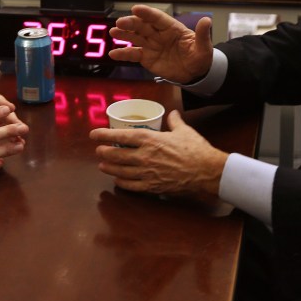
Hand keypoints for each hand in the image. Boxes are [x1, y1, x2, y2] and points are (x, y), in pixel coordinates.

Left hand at [90, 110, 227, 197]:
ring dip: (109, 168)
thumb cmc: (195, 149)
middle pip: (116, 154)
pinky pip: (131, 186)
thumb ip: (174, 121)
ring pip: (120, 171)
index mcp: (149, 139)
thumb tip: (172, 113)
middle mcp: (144, 156)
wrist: (206, 171)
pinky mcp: (152, 186)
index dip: (104, 135)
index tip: (94, 134)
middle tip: (98, 151)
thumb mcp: (183, 130)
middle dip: (103, 152)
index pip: (120, 136)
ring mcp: (146, 173)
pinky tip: (118, 180)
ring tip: (102, 165)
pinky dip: (122, 182)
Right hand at [108, 5, 213, 82]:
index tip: (136, 9)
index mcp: (172, 28)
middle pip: (143, 26)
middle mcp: (158, 34)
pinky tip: (113, 53)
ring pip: (135, 37)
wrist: (195, 73)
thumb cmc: (200, 57)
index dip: (147, 13)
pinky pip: (133, 54)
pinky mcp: (146, 58)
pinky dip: (123, 53)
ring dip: (124, 34)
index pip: (157, 18)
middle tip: (120, 22)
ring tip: (113, 32)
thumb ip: (202, 35)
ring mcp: (151, 45)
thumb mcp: (204, 47)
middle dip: (131, 23)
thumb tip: (207, 20)